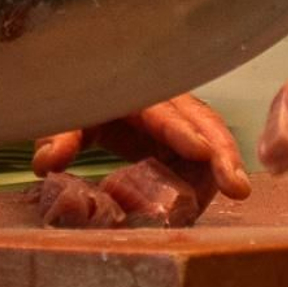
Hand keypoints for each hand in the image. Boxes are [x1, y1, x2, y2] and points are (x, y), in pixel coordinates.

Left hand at [33, 93, 250, 202]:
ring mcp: (174, 121)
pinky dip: (208, 175)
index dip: (183, 132)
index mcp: (136, 93)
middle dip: (223, 151)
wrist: (85, 90)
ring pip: (208, 138)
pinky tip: (214, 196)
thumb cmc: (79, 99)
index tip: (202, 152)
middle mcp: (163, 103)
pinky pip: (198, 156)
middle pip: (202, 120)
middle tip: (238, 187)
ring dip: (220, 167)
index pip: (164, 112)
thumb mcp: (65, 114)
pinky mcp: (176, 139)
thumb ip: (58, 135)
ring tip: (233, 193)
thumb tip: (49, 163)